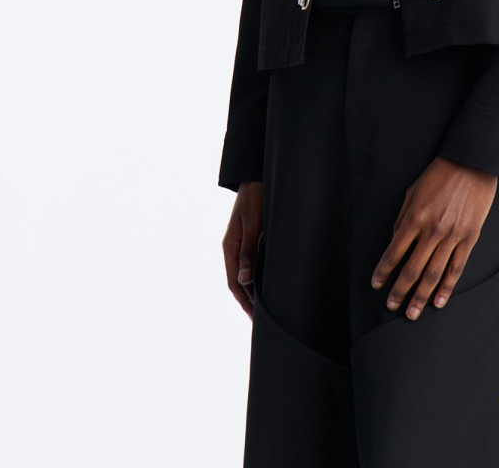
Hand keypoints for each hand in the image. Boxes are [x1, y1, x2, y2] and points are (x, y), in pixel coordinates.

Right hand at [222, 180, 263, 318]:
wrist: (256, 176)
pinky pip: (251, 263)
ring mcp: (241, 243)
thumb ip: (249, 251)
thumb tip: (244, 281)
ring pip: (245, 274)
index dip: (245, 302)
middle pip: (238, 282)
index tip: (257, 319)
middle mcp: (233, 248)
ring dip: (253, 291)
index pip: (234, 283)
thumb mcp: (253, 224)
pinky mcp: (251, 237)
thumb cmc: (256, 198)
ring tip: (266, 308)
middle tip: (262, 321)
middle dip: (249, 302)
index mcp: (230, 247)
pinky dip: (257, 277)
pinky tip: (268, 284)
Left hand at [371, 156, 497, 319]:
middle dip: (400, 290)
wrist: (472, 163)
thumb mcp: (412, 191)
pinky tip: (439, 302)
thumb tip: (396, 241)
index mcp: (415, 217)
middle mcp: (432, 230)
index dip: (383, 271)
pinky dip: (447, 287)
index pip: (394, 252)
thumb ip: (403, 218)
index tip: (376, 284)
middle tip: (392, 306)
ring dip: (421, 296)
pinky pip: (456, 268)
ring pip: (434, 274)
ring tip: (412, 313)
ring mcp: (452, 236)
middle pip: (412, 269)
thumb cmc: (439, 174)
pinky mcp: (469, 238)